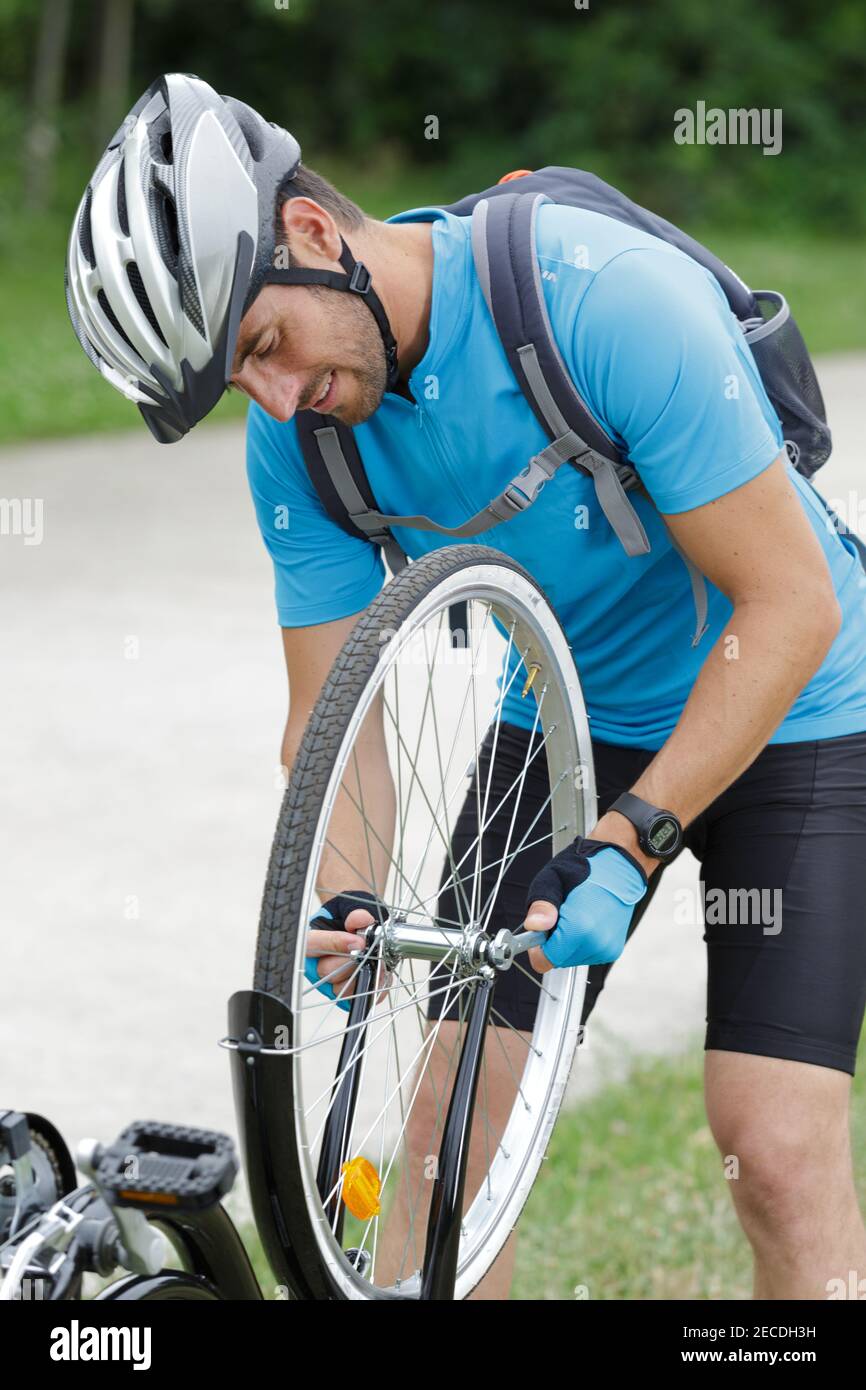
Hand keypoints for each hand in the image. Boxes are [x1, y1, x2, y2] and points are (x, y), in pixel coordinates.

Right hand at [305, 891, 391, 1010]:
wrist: (362, 929)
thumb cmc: (349, 918)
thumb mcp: (350, 908)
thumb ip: (354, 912)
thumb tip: (362, 919)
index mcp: (311, 940)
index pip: (310, 945)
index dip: (332, 943)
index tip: (357, 941)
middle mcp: (316, 964)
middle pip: (325, 970)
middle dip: (351, 960)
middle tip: (368, 950)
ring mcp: (330, 982)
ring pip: (341, 987)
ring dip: (362, 973)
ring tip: (378, 960)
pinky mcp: (348, 995)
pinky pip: (360, 997)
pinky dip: (374, 985)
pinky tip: (381, 972)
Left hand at [524, 838, 647, 973]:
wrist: (620, 865)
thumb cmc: (587, 867)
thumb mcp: (553, 878)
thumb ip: (541, 905)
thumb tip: (534, 926)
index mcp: (580, 928)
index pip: (545, 961)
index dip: (537, 948)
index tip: (539, 931)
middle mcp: (597, 943)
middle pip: (558, 960)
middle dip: (553, 942)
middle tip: (559, 915)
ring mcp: (607, 948)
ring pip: (572, 958)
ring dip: (567, 943)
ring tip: (575, 915)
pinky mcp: (613, 950)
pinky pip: (585, 954)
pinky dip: (580, 942)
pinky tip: (586, 921)